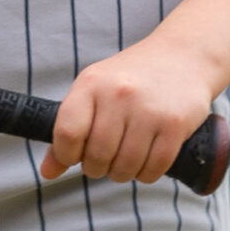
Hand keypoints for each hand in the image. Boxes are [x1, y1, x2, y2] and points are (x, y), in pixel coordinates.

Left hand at [43, 36, 225, 184]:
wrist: (182, 55)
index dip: (65, 155)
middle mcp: (118, 95)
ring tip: (123, 163)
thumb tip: (47, 172)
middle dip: (96, 168)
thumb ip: (69, 129)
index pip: (67, 132)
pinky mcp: (175, 125)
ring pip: (126, 166)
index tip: (74, 157)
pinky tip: (144, 164)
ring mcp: (148, 110)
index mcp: (91, 84)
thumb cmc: (130, 78)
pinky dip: (146, 175)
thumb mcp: (93, 90)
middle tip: (102, 162)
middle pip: (97, 155)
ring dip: (122, 174)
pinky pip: (155, 168)